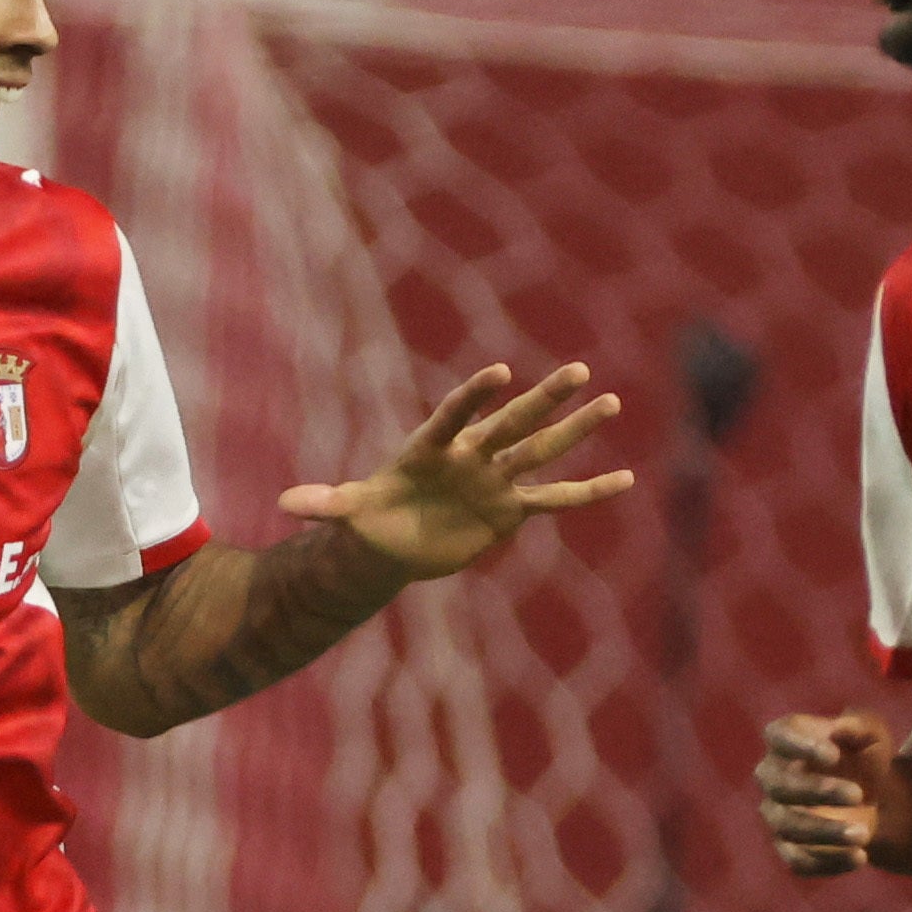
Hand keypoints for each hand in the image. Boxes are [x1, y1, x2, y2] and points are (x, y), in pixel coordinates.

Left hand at [278, 364, 630, 578]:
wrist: (393, 540)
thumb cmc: (370, 517)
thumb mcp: (348, 513)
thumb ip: (325, 504)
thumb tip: (286, 502)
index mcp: (433, 448)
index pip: (457, 416)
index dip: (476, 397)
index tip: (501, 375)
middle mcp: (471, 457)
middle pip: (513, 424)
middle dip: (545, 401)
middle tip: (579, 371)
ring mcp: (495, 481)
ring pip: (541, 451)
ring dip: (576, 429)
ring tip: (611, 402)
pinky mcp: (509, 510)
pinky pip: (554, 500)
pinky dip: (588, 493)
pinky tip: (625, 479)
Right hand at [760, 713, 896, 874]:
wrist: (874, 797)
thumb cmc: (865, 756)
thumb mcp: (871, 735)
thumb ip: (859, 726)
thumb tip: (841, 727)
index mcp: (785, 740)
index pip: (778, 737)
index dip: (800, 746)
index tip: (834, 755)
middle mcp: (771, 777)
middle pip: (780, 786)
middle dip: (818, 791)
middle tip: (859, 794)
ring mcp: (777, 815)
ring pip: (789, 827)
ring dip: (826, 831)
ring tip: (866, 833)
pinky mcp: (789, 848)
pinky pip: (798, 861)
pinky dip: (829, 862)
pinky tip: (860, 857)